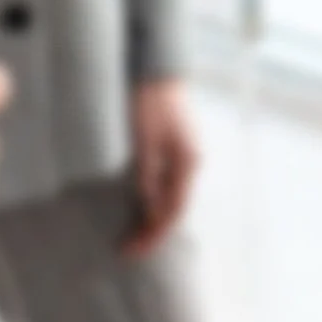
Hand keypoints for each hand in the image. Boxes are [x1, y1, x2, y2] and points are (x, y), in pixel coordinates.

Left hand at [126, 79, 200, 257]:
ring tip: (133, 235)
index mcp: (188, 164)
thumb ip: (148, 176)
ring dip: (153, 217)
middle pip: (174, 208)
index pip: (172, 211)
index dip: (153, 234)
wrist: (157, 70)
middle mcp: (191, 164)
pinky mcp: (175, 150)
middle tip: (129, 250)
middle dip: (153, 231)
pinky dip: (153, 200)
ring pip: (170, 197)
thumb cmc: (150, 103)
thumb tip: (149, 210)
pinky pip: (166, 183)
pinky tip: (141, 207)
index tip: (132, 251)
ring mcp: (185, 156)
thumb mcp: (144, 142)